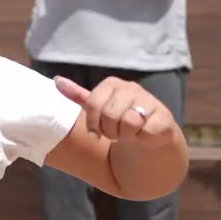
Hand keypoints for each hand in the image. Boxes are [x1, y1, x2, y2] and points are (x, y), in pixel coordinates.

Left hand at [55, 76, 176, 148]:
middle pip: (109, 114)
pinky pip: (145, 131)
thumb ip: (78, 96)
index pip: (93, 103)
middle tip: (115, 133)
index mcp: (112, 84)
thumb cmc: (119, 120)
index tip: (96, 131)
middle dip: (109, 131)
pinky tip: (144, 136)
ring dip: (125, 135)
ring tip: (129, 134)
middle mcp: (131, 88)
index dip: (93, 123)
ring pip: (128, 123)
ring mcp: (150, 100)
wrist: (149, 135)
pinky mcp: (164, 117)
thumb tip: (56, 80)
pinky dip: (142, 139)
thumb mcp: (97, 108)